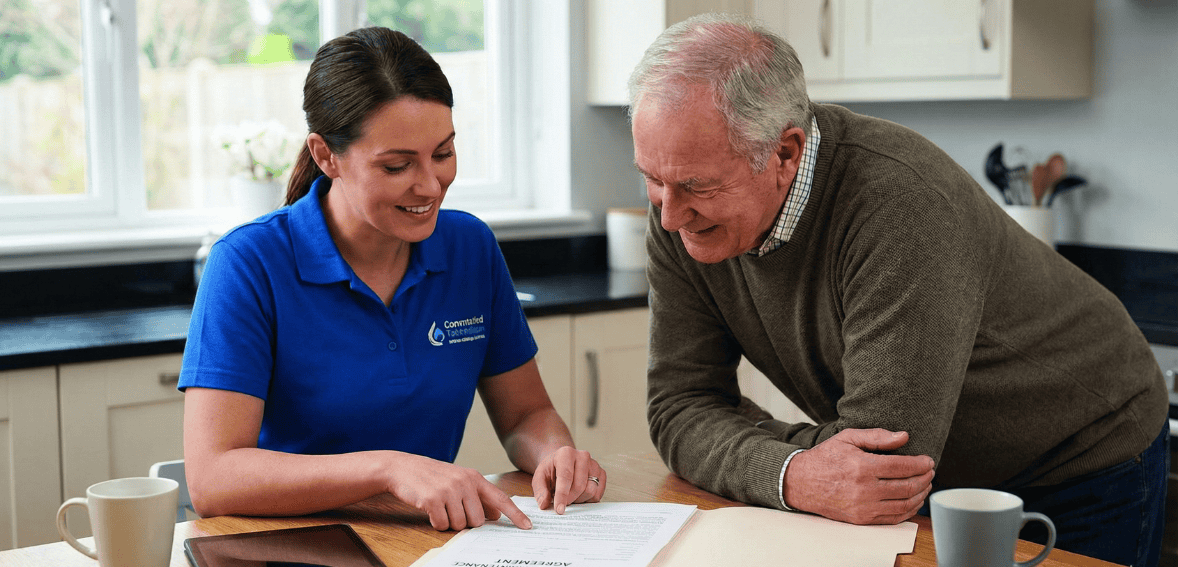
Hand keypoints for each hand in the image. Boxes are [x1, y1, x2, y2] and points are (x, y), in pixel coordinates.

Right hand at [386, 453, 531, 530]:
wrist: (402, 467)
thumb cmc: (432, 476)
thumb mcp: (459, 481)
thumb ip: (478, 496)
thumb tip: (495, 516)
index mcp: (474, 477)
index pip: (500, 499)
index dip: (515, 514)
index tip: (527, 526)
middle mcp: (465, 482)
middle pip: (478, 520)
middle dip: (466, 521)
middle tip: (452, 509)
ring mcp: (449, 490)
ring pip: (460, 525)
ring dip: (449, 522)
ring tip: (440, 506)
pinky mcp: (433, 499)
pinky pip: (442, 524)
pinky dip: (436, 522)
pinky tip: (430, 509)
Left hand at [531, 446, 605, 513]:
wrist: (562, 462)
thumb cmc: (551, 470)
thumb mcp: (540, 477)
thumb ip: (540, 491)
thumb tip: (544, 504)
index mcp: (566, 454)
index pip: (566, 476)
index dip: (562, 495)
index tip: (559, 509)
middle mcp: (583, 456)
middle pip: (580, 486)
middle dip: (570, 499)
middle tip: (562, 502)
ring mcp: (594, 464)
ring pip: (591, 491)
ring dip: (579, 499)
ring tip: (570, 495)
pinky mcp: (602, 473)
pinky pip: (598, 494)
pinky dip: (588, 499)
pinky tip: (579, 495)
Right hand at [784, 428, 934, 524]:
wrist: (801, 482)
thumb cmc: (825, 458)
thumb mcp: (848, 438)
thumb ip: (877, 436)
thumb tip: (904, 436)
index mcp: (862, 466)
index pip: (903, 467)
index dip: (921, 464)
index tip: (929, 461)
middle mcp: (864, 489)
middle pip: (907, 486)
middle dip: (925, 479)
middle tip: (930, 472)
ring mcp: (863, 507)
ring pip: (904, 504)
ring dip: (920, 495)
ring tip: (925, 485)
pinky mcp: (861, 519)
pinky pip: (893, 518)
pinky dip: (909, 510)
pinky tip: (913, 500)